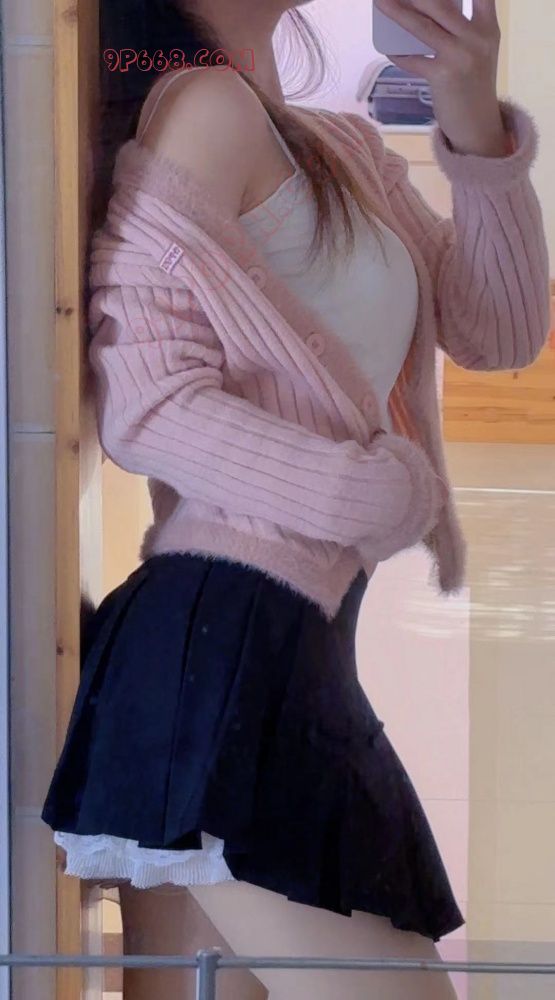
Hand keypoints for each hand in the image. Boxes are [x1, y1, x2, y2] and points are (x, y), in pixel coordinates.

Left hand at [374, 0, 509, 156]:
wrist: (478, 126)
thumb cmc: (473, 84)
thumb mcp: (477, 49)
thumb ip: (461, 26)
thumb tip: (424, 8)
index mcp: (489, 26)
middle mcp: (478, 38)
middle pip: (441, 4)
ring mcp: (461, 57)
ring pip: (423, 27)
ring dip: (397, 12)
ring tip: (380, 2)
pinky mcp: (443, 77)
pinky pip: (413, 60)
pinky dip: (398, 55)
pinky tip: (388, 49)